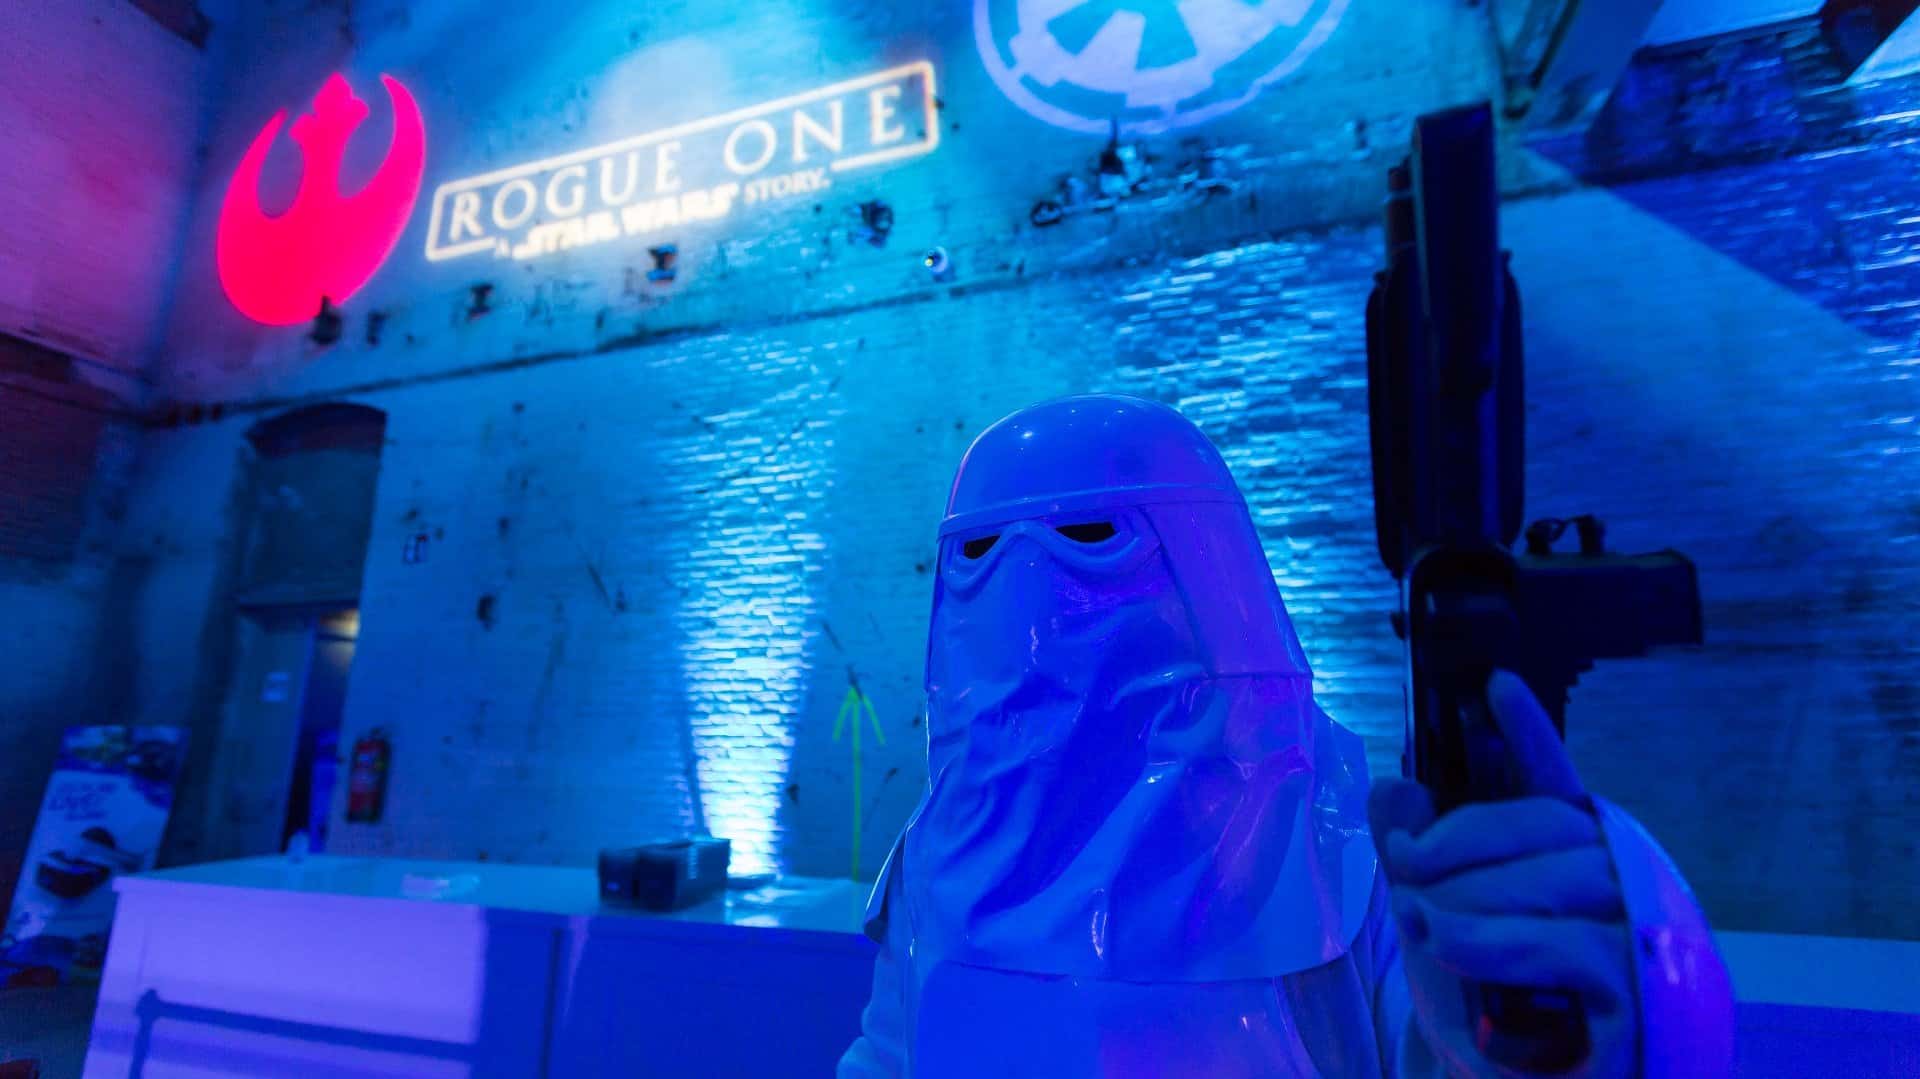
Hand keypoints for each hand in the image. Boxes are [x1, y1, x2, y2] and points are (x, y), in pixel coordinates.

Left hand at [1369, 671, 1636, 1078]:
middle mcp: (1622, 882)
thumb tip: (1392, 788)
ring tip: (1418, 923)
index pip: (1555, 784)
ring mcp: (1639, 931)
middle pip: (1536, 829)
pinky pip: (1559, 943)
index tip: (1496, 685)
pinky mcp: (1641, 986)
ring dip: (1465, 899)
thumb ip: (1421, 861)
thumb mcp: (1441, 929)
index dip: (1529, 735)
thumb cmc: (1498, 1017)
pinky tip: (1443, 942)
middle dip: (1454, 844)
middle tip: (1402, 870)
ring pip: (1545, 881)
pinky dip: (1490, 939)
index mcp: (1577, 859)